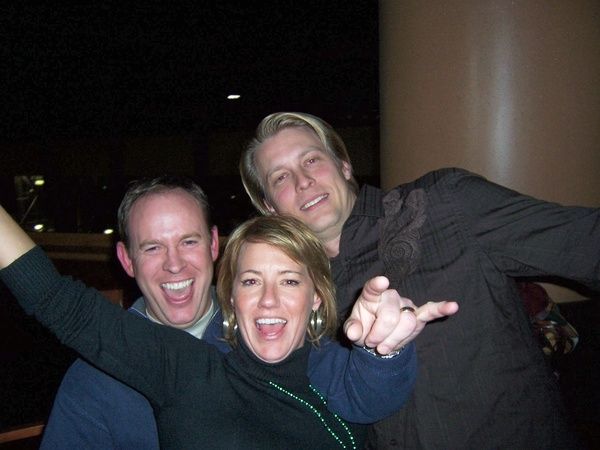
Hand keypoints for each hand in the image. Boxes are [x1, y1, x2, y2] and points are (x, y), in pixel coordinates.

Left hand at [343, 276, 458, 354]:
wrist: (377, 338)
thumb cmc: (364, 327)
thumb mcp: (353, 329)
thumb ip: (352, 329)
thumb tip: (354, 334)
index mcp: (371, 296)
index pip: (373, 288)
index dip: (377, 285)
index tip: (381, 282)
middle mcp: (390, 296)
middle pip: (391, 317)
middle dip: (380, 335)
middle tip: (372, 344)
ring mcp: (406, 305)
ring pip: (407, 323)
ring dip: (394, 340)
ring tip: (383, 347)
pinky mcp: (418, 315)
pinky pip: (430, 311)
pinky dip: (441, 309)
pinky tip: (452, 306)